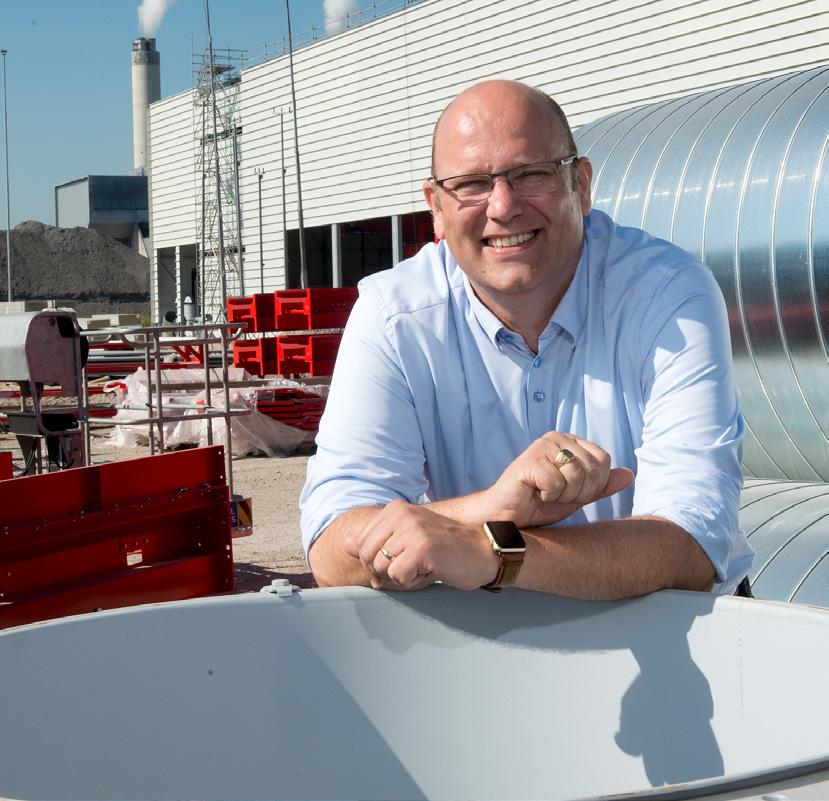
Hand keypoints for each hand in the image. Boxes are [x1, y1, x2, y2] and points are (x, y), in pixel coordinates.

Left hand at [343, 500, 498, 590]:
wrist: (482, 551)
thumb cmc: (446, 548)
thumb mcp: (408, 539)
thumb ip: (377, 540)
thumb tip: (346, 545)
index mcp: (396, 509)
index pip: (362, 542)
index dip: (372, 561)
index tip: (393, 565)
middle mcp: (401, 514)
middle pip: (367, 555)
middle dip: (382, 572)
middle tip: (408, 571)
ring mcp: (412, 530)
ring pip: (381, 567)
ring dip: (400, 576)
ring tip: (422, 567)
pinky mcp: (422, 548)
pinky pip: (397, 576)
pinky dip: (411, 581)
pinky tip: (429, 571)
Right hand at [480, 432, 633, 527]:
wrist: (507, 517)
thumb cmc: (538, 505)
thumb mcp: (577, 496)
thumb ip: (602, 486)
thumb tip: (630, 475)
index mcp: (570, 442)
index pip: (604, 460)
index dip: (594, 485)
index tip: (573, 493)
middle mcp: (556, 438)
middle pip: (593, 468)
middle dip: (580, 492)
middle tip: (558, 496)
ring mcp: (541, 446)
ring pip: (577, 475)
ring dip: (564, 495)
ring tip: (546, 495)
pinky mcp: (529, 460)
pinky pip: (557, 482)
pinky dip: (548, 496)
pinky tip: (535, 493)